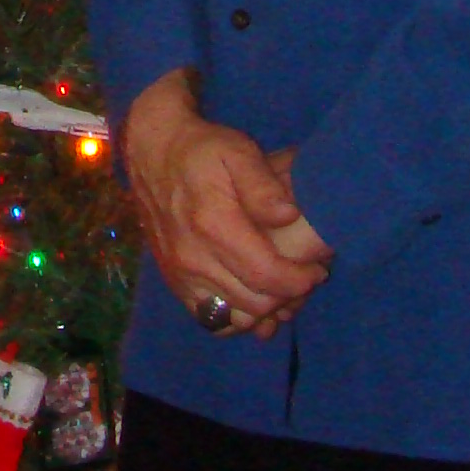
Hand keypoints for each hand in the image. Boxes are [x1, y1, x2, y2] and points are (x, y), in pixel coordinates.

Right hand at [121, 71, 331, 338]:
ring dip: (265, 311)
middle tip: (305, 277)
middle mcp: (193, 257)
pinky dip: (237, 317)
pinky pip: (211, 320)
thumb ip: (262, 185)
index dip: (299, 281)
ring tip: (282, 288)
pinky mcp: (174, 283)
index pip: (266, 275)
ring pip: (235, 318)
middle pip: (255, 303)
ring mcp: (180, 274)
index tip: (317, 269)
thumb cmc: (201, 150)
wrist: (152, 153)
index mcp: (213, 225)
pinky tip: (252, 296)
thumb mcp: (236, 150)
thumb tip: (288, 216)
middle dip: (288, 297)